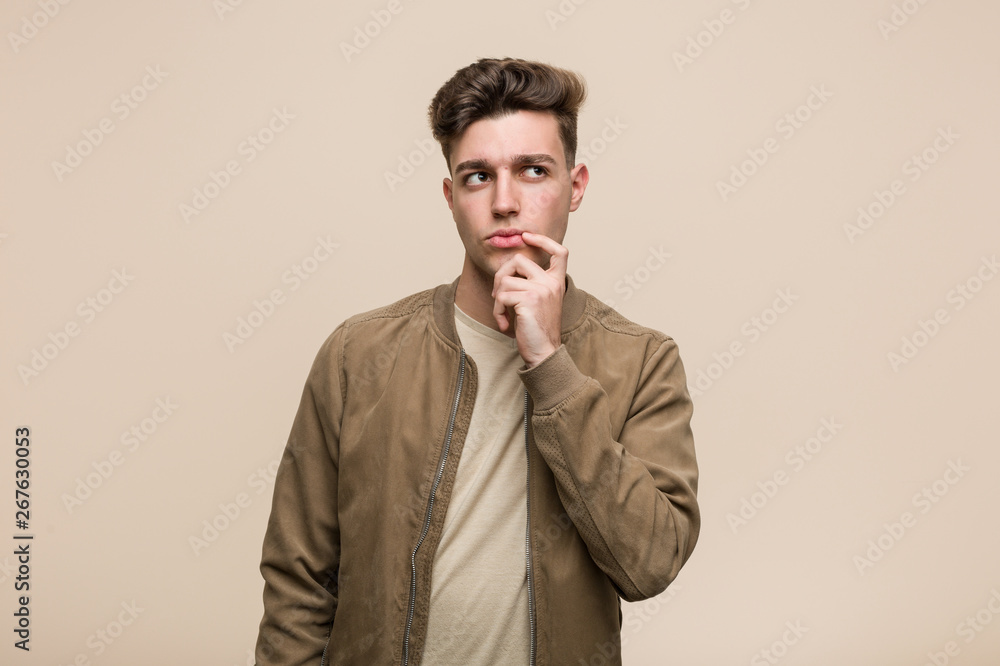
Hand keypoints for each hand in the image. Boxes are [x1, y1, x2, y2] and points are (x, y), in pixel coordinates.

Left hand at [491, 232, 567, 367]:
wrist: (543, 352)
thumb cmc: (537, 329)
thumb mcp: (539, 301)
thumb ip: (531, 284)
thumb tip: (508, 269)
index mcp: (557, 282)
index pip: (559, 252)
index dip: (543, 240)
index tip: (527, 237)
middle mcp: (551, 283)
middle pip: (519, 260)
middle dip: (501, 274)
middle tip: (497, 294)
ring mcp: (540, 290)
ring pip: (505, 280)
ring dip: (497, 299)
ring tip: (503, 314)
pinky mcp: (528, 300)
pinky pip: (501, 296)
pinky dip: (497, 311)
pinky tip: (504, 323)